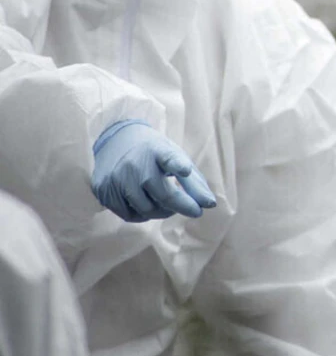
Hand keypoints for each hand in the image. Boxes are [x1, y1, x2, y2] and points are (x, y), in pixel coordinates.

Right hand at [91, 119, 216, 222]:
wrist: (115, 139)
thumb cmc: (153, 152)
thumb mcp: (175, 157)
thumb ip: (194, 182)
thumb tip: (210, 204)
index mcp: (158, 150)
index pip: (168, 157)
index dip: (178, 164)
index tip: (186, 169)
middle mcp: (136, 163)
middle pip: (163, 195)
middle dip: (182, 207)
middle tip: (195, 211)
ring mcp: (118, 177)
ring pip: (146, 209)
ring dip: (162, 213)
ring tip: (169, 206)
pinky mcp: (104, 190)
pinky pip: (128, 215)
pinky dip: (142, 216)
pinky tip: (147, 205)